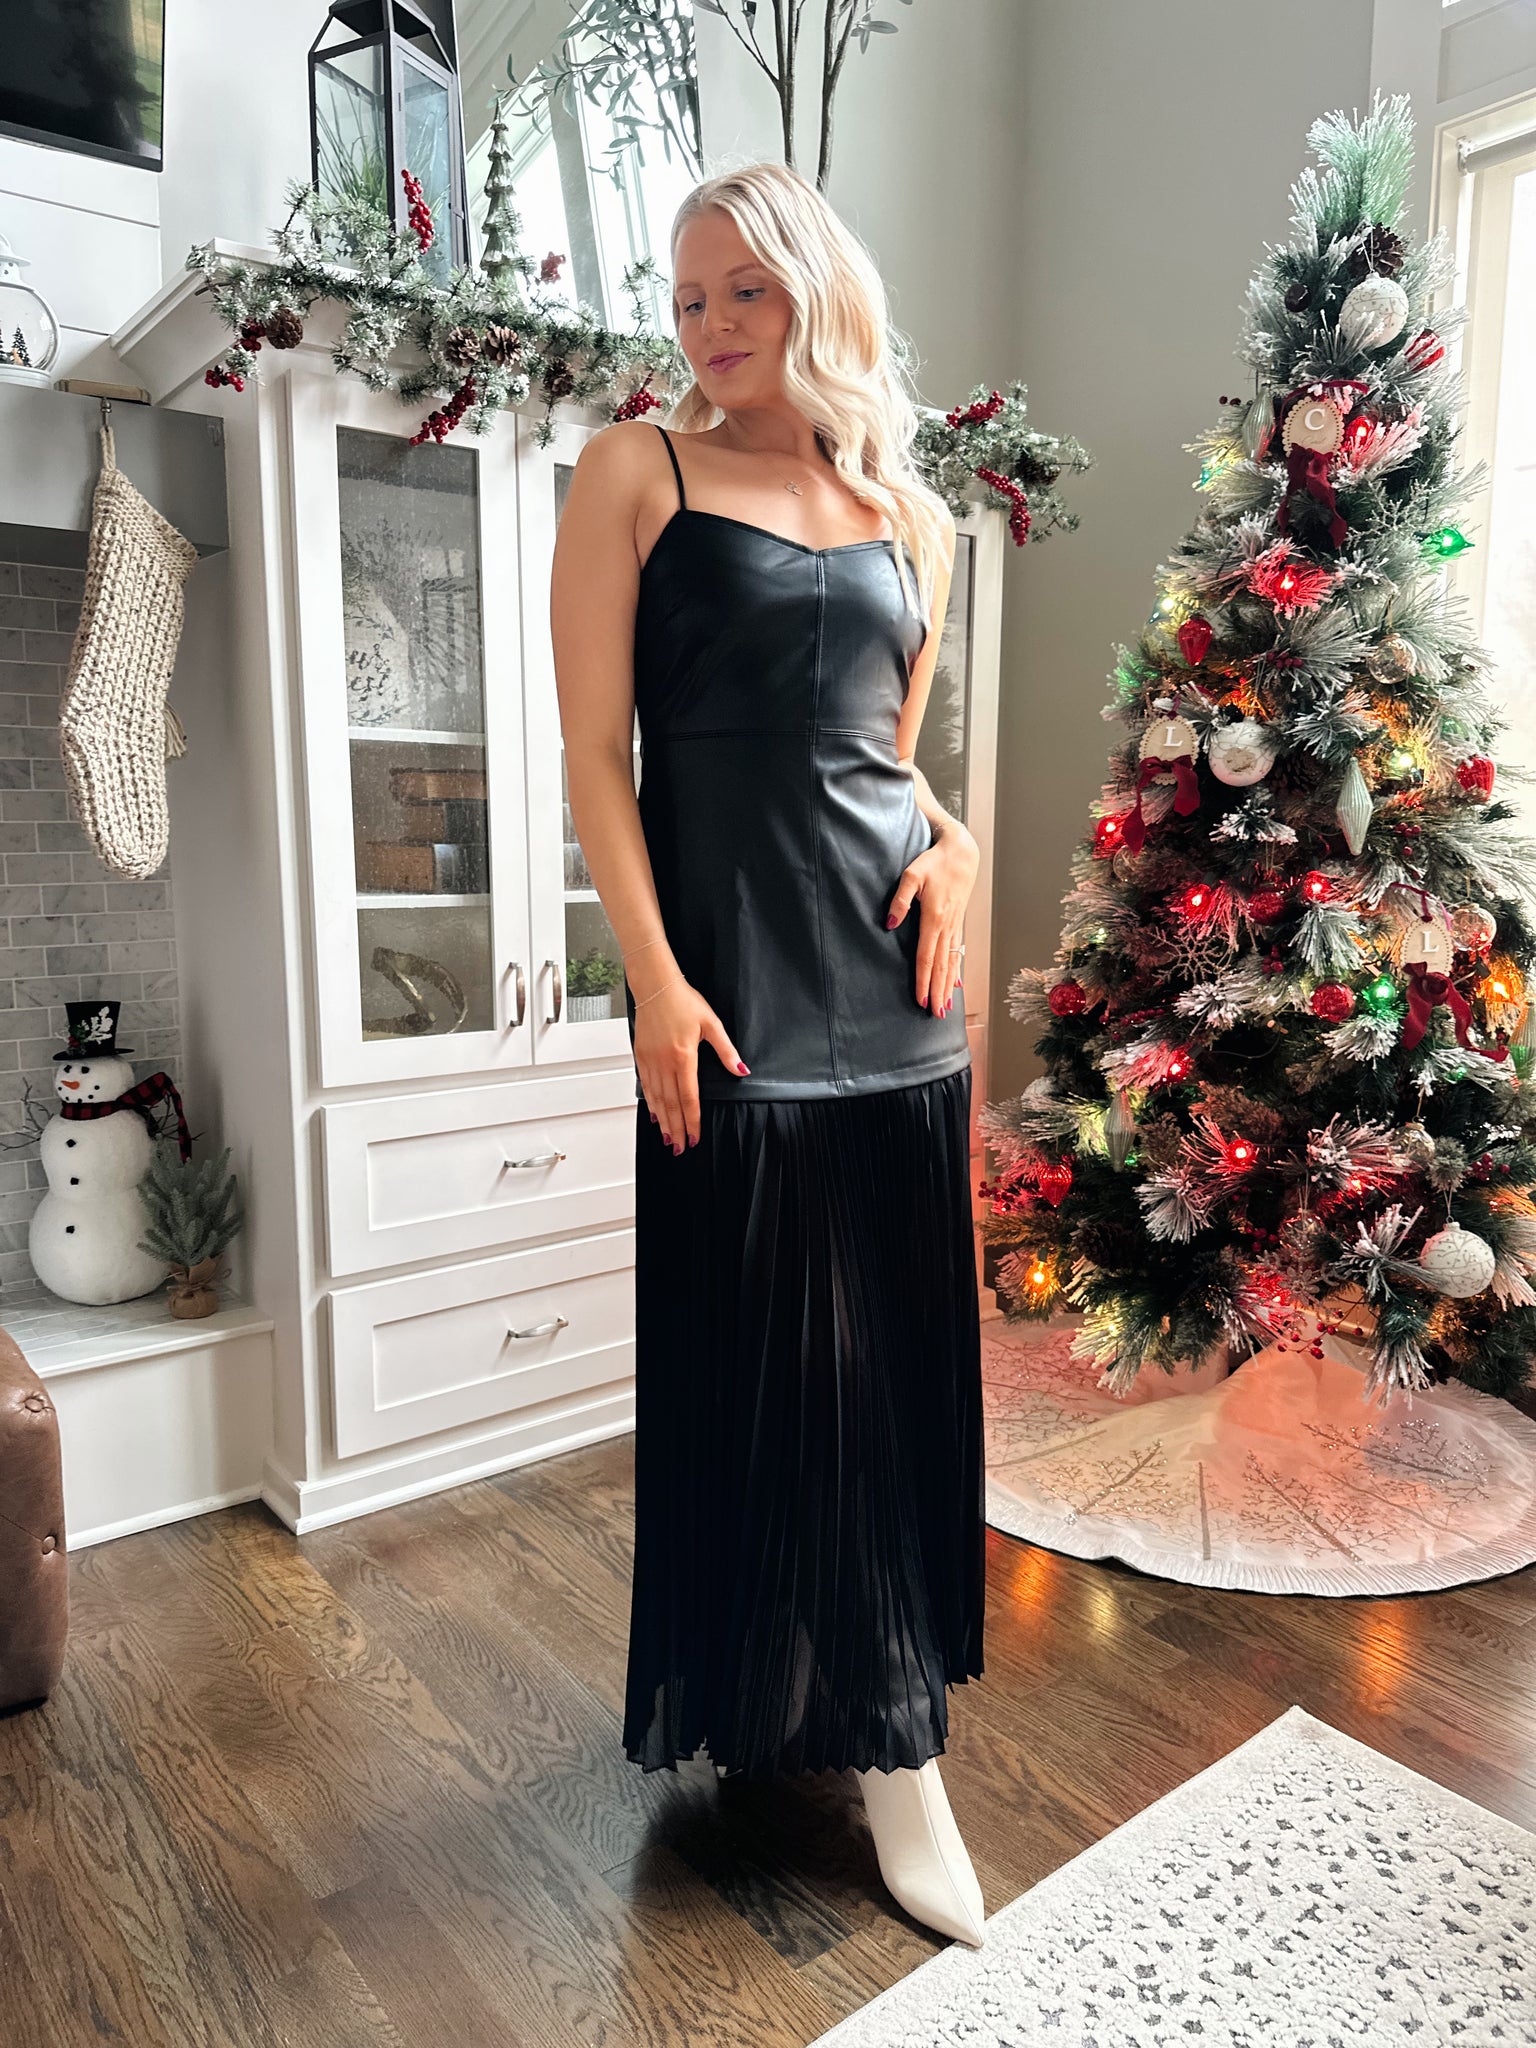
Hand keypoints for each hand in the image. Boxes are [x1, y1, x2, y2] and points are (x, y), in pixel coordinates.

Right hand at [633, 976, 748, 1152]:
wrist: (655, 985)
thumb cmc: (683, 1001)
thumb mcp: (711, 1024)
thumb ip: (726, 1051)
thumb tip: (741, 1070)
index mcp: (683, 1057)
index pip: (689, 1098)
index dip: (692, 1121)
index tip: (695, 1137)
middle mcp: (664, 1063)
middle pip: (671, 1104)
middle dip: (677, 1129)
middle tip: (680, 1148)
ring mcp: (650, 1060)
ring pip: (657, 1098)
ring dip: (663, 1121)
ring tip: (668, 1138)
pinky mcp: (641, 1055)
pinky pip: (646, 1085)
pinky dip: (651, 1102)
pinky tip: (655, 1113)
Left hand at [886, 821, 979, 1015]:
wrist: (961, 853)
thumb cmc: (934, 863)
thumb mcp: (911, 875)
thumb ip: (900, 900)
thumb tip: (890, 924)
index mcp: (934, 918)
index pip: (926, 957)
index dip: (922, 980)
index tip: (920, 999)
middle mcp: (947, 926)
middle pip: (940, 966)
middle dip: (937, 991)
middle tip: (935, 1014)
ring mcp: (954, 926)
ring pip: (951, 962)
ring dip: (947, 986)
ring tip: (945, 1007)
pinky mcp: (956, 923)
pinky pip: (956, 953)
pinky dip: (956, 971)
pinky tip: (956, 985)